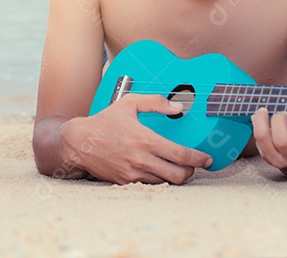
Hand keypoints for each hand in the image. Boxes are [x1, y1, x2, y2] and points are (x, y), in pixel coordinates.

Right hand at [63, 93, 212, 184]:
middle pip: (179, 175)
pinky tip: (160, 170)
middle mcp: (141, 160)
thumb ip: (154, 102)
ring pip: (166, 183)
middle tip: (193, 164)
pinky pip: (151, 185)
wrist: (79, 143)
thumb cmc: (105, 121)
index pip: (181, 155)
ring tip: (177, 167)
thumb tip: (177, 108)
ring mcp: (134, 173)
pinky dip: (160, 179)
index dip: (199, 158)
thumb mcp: (128, 103)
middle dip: (191, 171)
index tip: (207, 158)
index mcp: (145, 140)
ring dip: (176, 177)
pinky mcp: (127, 182)